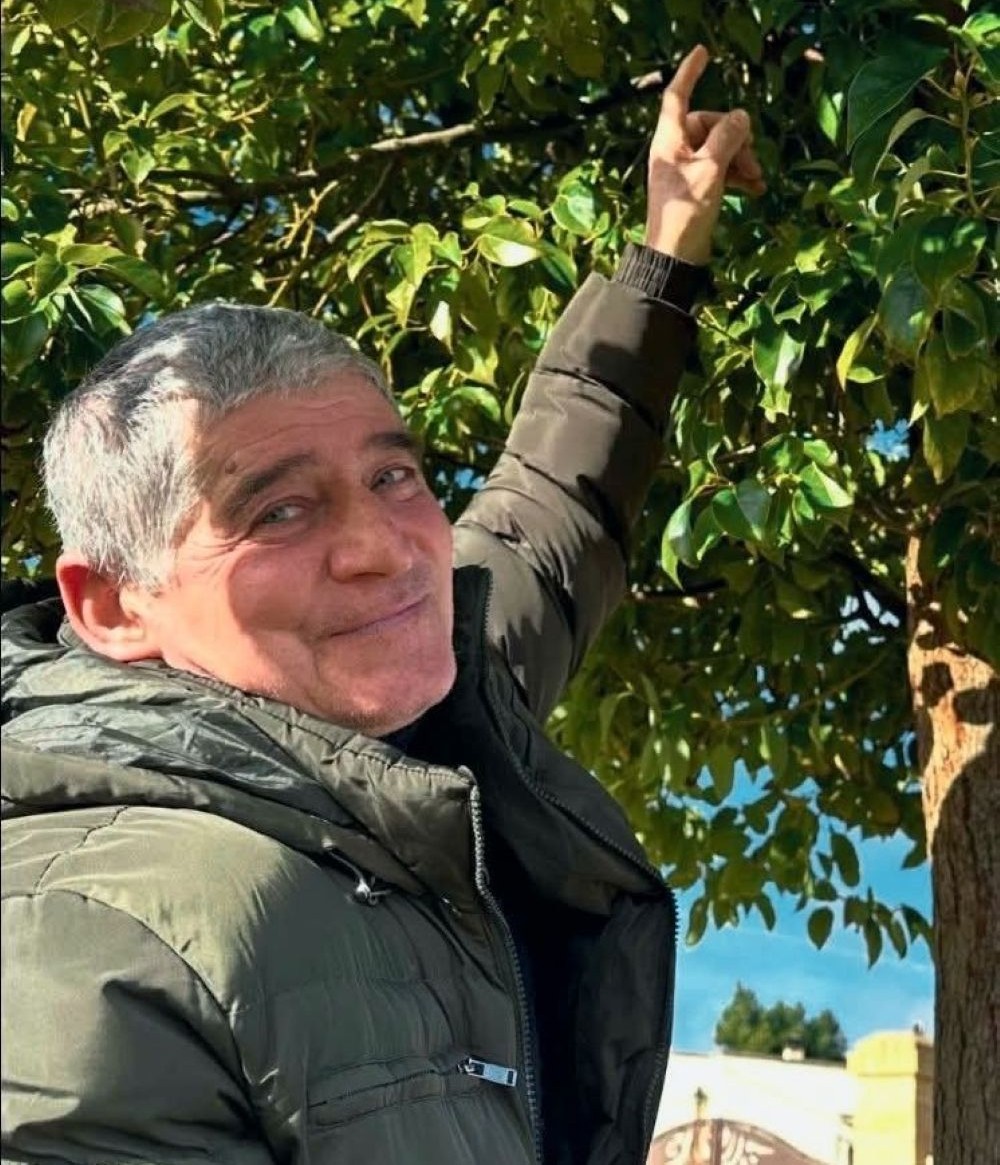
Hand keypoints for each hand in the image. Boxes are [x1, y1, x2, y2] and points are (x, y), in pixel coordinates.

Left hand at [645, 45, 764, 264]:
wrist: (675, 258)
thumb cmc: (687, 214)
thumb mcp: (711, 171)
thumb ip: (727, 138)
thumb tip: (741, 117)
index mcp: (669, 141)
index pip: (677, 96)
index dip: (689, 72)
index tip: (703, 52)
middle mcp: (674, 151)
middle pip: (709, 125)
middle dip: (735, 138)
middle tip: (753, 159)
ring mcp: (684, 170)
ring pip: (718, 148)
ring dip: (740, 159)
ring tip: (757, 178)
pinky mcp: (695, 188)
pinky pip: (719, 169)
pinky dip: (736, 175)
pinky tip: (755, 188)